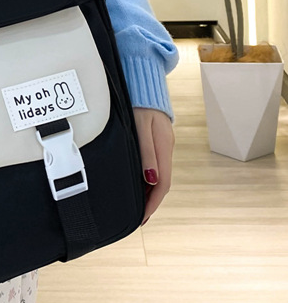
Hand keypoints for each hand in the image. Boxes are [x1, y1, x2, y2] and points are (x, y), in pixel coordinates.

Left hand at [133, 107, 174, 225]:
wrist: (144, 84)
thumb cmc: (140, 103)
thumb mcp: (141, 128)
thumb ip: (146, 153)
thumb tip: (150, 179)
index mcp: (164, 149)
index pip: (162, 184)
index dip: (152, 203)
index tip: (142, 218)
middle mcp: (166, 149)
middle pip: (161, 183)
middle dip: (151, 202)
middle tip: (138, 218)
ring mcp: (163, 145)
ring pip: (159, 175)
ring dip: (149, 192)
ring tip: (137, 206)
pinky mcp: (157, 140)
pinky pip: (155, 165)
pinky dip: (148, 179)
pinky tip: (140, 183)